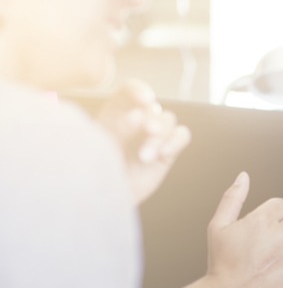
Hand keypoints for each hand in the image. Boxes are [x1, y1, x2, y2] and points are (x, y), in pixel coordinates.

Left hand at [96, 79, 190, 203]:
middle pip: (153, 108)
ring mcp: (154, 134)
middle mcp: (137, 119)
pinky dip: (176, 141)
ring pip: (168, 121)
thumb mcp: (100, 147)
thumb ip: (117, 129)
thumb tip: (138, 116)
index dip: (140, 90)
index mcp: (116, 111)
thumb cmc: (95, 169)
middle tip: (148, 130)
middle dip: (152, 119)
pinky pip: (182, 135)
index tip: (145, 100)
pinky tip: (163, 154)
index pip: (131, 90)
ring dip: (160, 135)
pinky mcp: (168, 149)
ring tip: (145, 156)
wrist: (105, 197)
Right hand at [205, 172, 282, 287]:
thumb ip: (233, 198)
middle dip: (278, 231)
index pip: (282, 205)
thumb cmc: (221, 261)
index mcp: (263, 220)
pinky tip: (272, 272)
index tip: (259, 228)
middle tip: (259, 247)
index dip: (270, 216)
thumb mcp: (218, 225)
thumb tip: (244, 176)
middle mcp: (282, 236)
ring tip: (267, 259)